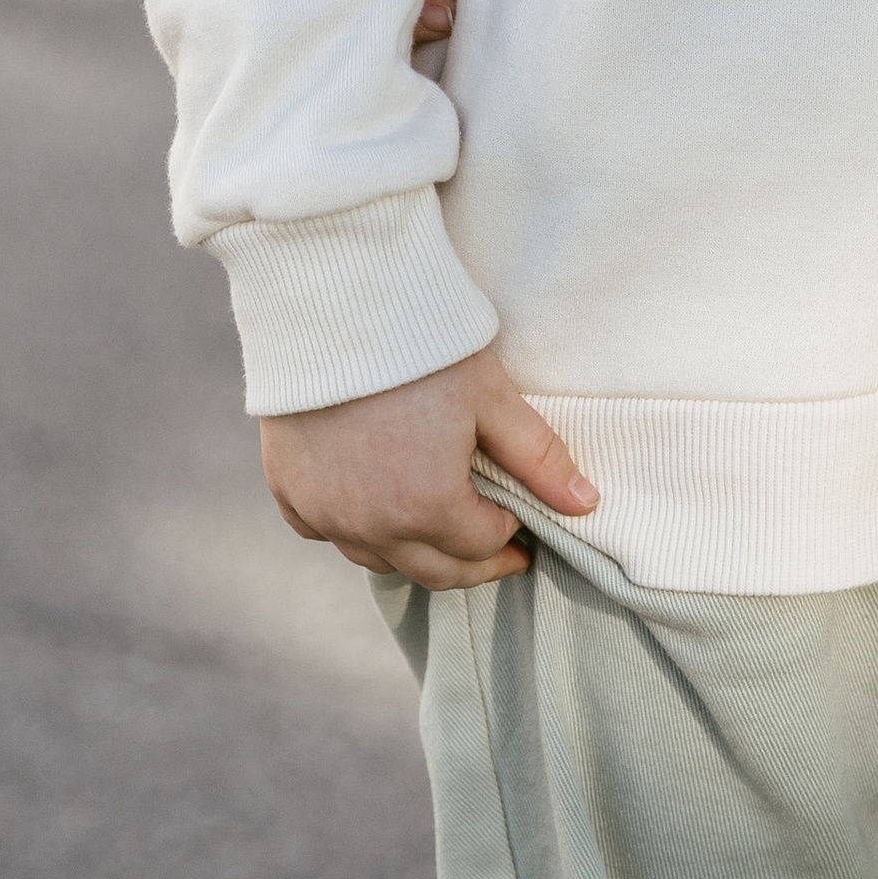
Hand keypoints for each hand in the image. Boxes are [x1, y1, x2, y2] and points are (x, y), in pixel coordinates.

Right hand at [259, 346, 596, 590]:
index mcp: (427, 508)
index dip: (510, 533)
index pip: (482, 547)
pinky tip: (374, 505)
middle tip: (497, 546)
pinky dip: (355, 529)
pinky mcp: (289, 491)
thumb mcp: (492, 399)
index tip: (521, 517)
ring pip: (378, 560)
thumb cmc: (421, 348)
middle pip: (434, 572)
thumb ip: (540, 459)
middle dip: (473, 563)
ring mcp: (324, 514)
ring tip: (440, 525)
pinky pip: (326, 533)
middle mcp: (371, 526)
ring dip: (414, 551)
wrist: (334, 306)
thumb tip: (588, 506)